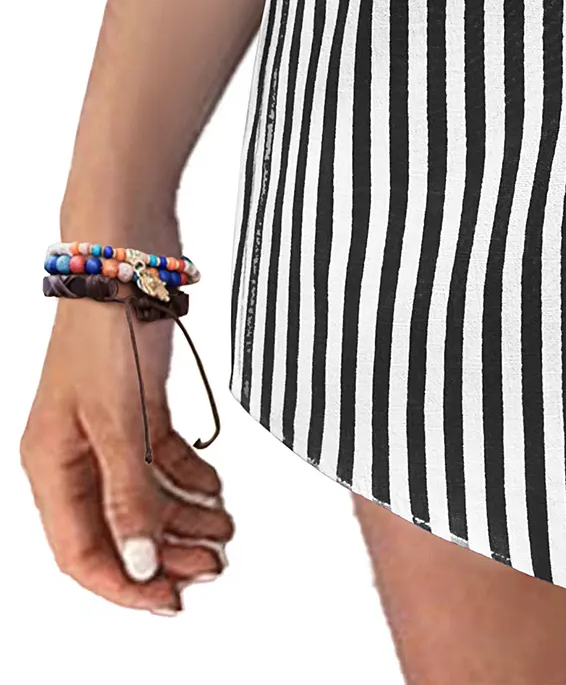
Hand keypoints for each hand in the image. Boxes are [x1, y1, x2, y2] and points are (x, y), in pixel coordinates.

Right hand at [20, 292, 233, 613]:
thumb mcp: (120, 419)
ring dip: (183, 517)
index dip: (125, 584)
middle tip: (212, 567)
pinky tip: (216, 488)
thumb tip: (141, 563)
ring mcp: (106, 426)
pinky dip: (188, 475)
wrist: (129, 252)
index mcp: (51, 464)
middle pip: (118, 527)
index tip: (172, 602)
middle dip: (165, 553)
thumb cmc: (109, 327)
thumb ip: (130, 493)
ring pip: (144, 493)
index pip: (82, 551)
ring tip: (225, 531)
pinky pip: (160, 456)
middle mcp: (74, 451)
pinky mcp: (137, 402)